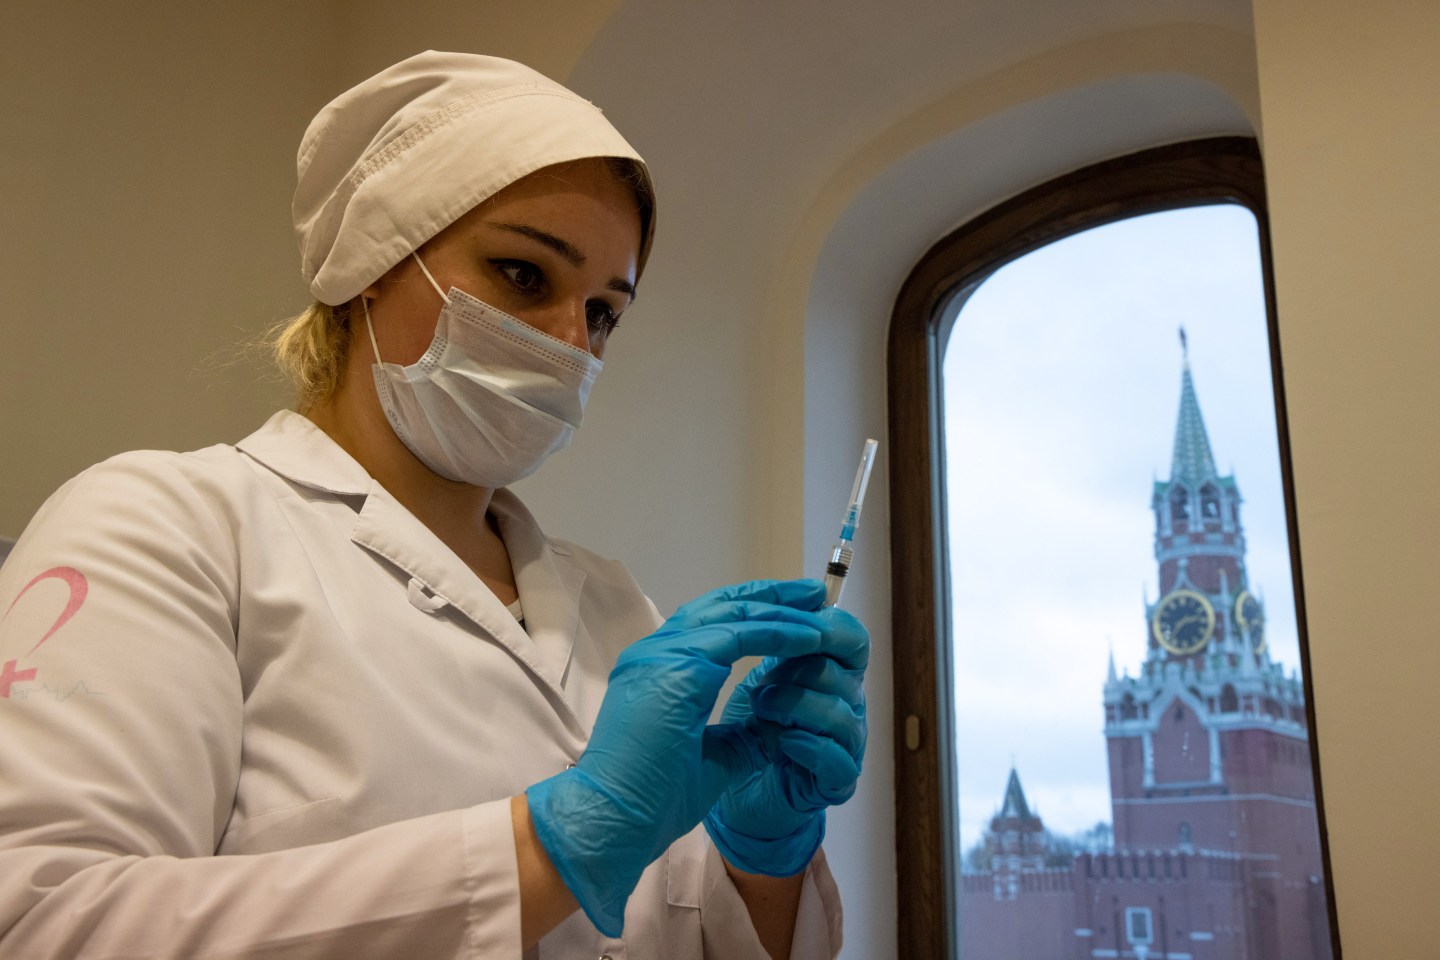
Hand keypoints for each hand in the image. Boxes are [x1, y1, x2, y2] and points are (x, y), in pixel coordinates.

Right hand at [525, 579, 845, 936]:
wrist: (614, 818)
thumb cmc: (653, 798)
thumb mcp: (713, 758)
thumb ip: (742, 736)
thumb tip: (780, 725)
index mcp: (659, 669)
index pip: (710, 625)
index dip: (754, 614)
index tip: (796, 617)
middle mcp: (656, 651)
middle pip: (721, 606)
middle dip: (771, 596)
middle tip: (814, 593)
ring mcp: (661, 653)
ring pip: (731, 614)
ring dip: (779, 609)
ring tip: (818, 604)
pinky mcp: (675, 663)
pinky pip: (737, 635)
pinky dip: (776, 633)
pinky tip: (807, 638)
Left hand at [705, 606, 868, 876]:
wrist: (735, 802)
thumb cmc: (736, 737)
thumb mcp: (742, 678)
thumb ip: (757, 644)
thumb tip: (758, 602)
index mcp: (827, 674)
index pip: (847, 636)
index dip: (824, 618)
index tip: (804, 602)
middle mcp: (844, 705)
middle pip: (850, 665)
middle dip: (805, 658)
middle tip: (768, 669)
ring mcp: (844, 746)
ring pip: (842, 709)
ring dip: (797, 702)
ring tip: (761, 708)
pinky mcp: (834, 784)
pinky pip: (837, 759)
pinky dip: (807, 744)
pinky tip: (779, 741)